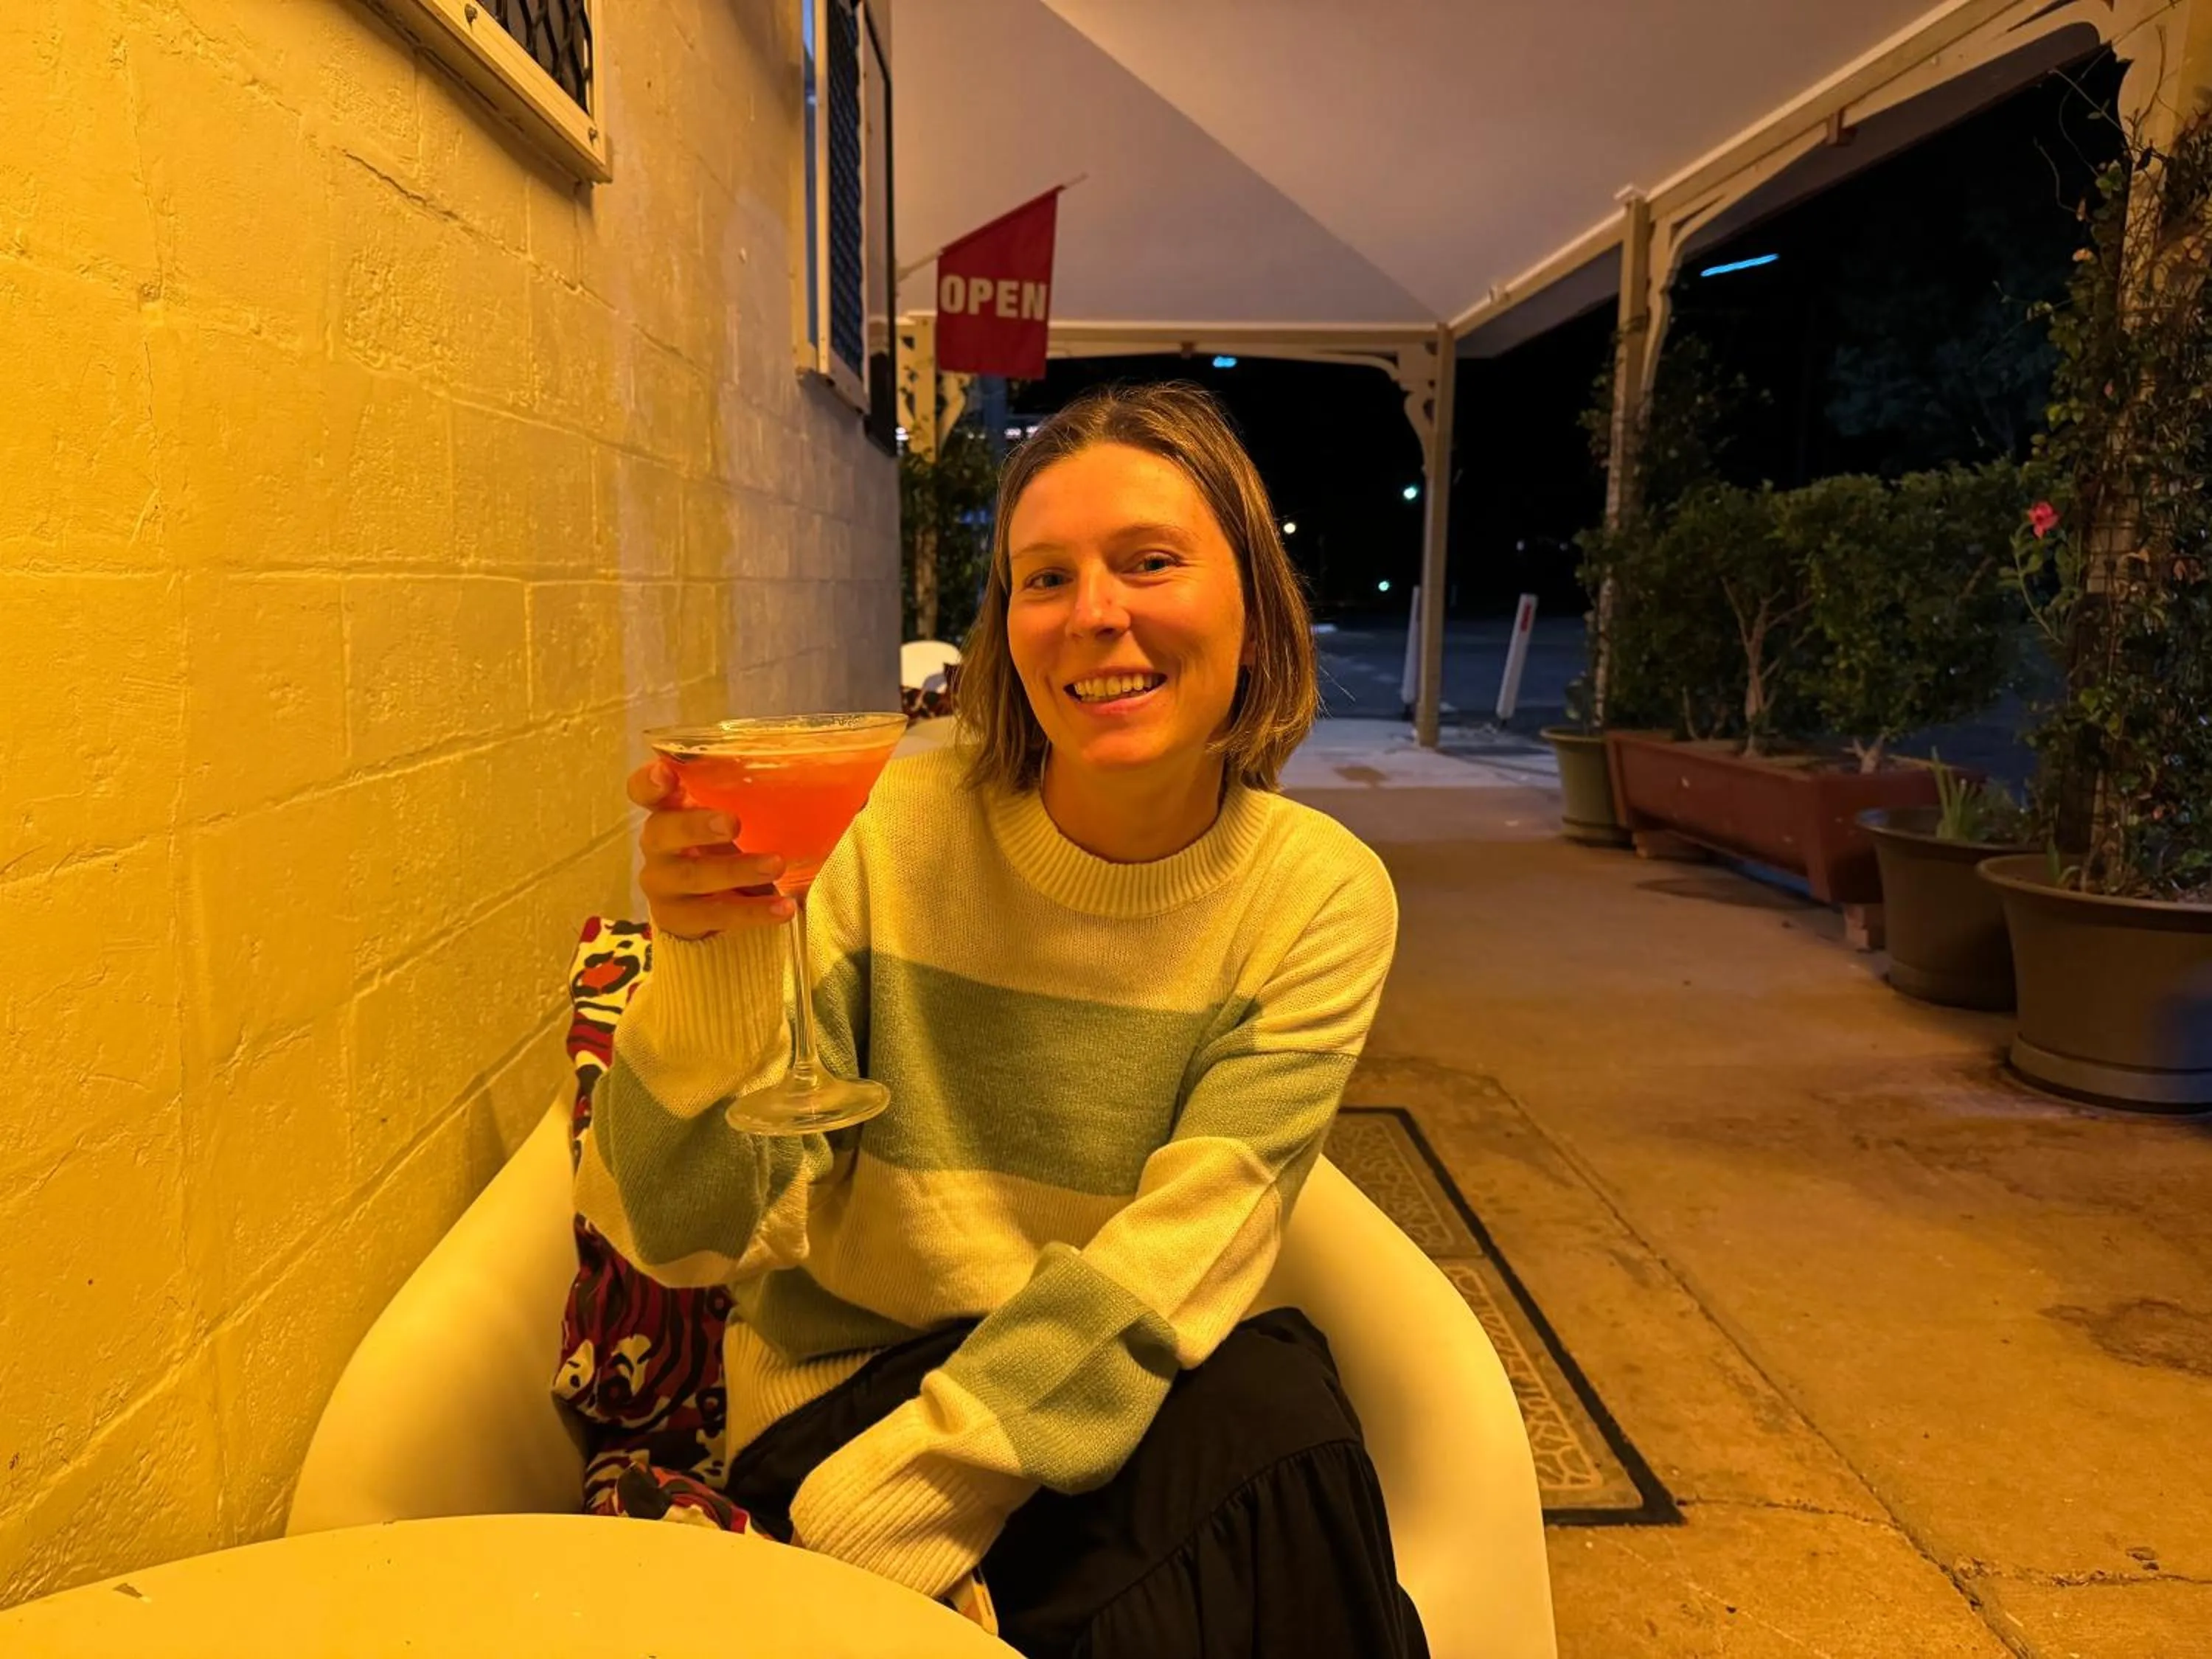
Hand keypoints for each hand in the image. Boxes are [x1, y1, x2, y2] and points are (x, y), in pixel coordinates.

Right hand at [628, 758, 791, 941]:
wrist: (706, 911)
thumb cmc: (720, 849)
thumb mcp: (730, 823)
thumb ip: (752, 801)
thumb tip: (836, 783)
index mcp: (668, 811)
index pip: (643, 791)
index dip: (649, 782)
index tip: (666, 773)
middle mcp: (657, 846)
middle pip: (661, 832)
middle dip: (696, 826)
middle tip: (733, 824)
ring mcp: (663, 884)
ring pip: (693, 876)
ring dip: (737, 869)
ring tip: (776, 864)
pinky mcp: (679, 919)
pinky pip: (716, 915)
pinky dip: (753, 911)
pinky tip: (783, 908)